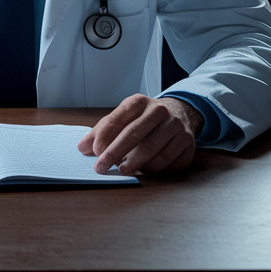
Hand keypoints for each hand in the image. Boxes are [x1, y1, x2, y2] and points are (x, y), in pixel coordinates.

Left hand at [77, 95, 202, 174]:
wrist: (179, 114)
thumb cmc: (143, 119)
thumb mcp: (122, 117)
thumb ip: (101, 131)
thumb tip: (82, 148)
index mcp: (140, 102)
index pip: (118, 118)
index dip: (104, 137)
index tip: (95, 153)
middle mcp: (160, 111)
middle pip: (135, 134)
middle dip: (115, 153)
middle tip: (102, 167)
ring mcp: (177, 127)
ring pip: (154, 150)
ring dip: (136, 164)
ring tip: (124, 170)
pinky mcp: (188, 144)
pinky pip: (169, 162)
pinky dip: (154, 169)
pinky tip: (144, 170)